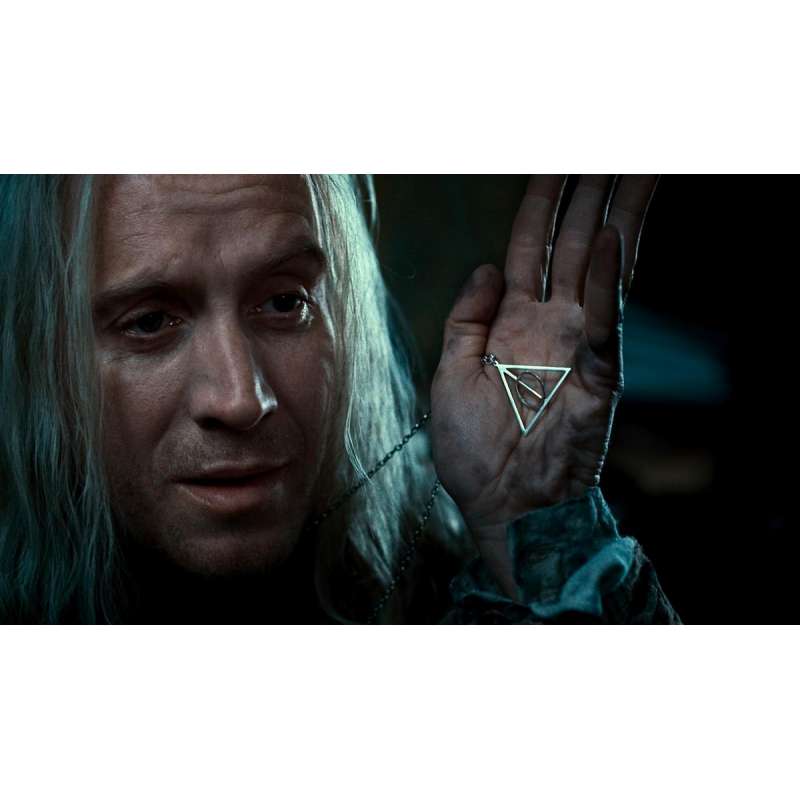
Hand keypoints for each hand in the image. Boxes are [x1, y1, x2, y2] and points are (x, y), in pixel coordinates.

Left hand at [430, 175, 657, 548]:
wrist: (502, 506)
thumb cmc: (472, 450)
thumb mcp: (451, 374)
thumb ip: (467, 318)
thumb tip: (487, 266)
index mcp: (512, 321)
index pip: (531, 245)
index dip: (541, 202)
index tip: (555, 161)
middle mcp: (550, 322)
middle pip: (573, 241)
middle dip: (588, 190)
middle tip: (606, 145)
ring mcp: (578, 344)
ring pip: (599, 265)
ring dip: (614, 215)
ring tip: (632, 167)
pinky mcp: (599, 374)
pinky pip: (603, 317)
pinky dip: (606, 277)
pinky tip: (614, 234)